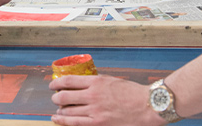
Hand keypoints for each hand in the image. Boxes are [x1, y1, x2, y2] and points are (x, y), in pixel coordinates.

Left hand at [49, 75, 164, 125]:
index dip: (56, 83)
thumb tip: (81, 84)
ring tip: (57, 110)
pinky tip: (58, 119)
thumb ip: (95, 83)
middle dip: (56, 97)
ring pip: (68, 110)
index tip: (53, 85)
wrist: (148, 106)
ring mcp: (95, 111)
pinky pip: (76, 122)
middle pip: (64, 96)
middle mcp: (92, 95)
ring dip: (59, 110)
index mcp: (96, 81)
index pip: (68, 81)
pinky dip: (63, 121)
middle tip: (54, 98)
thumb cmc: (132, 92)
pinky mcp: (99, 123)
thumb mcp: (111, 80)